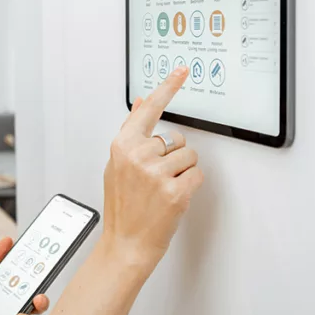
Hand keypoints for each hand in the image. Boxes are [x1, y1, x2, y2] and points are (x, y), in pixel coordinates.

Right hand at [102, 66, 203, 269]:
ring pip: (190, 157)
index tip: (181, 70)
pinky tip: (173, 198)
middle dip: (174, 157)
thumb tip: (141, 101)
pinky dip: (190, 186)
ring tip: (163, 190)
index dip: (168, 87)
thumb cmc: (122, 206)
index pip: (149, 108)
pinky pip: (197, 175)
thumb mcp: (117, 165)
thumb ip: (131, 132)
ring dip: (183, 172)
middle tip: (156, 179)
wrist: (125, 244)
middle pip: (177, 139)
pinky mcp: (174, 192)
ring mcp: (156, 174)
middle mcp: (139, 156)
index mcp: (123, 146)